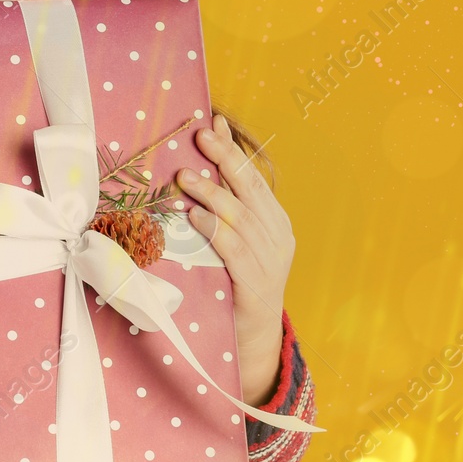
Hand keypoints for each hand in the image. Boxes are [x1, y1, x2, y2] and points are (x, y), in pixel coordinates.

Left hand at [175, 113, 291, 406]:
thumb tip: (199, 169)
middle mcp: (277, 236)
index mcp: (275, 221)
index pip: (253, 177)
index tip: (212, 124)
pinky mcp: (256, 284)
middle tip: (200, 136)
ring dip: (211, 194)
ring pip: (239, 217)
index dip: (233, 151)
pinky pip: (234, 250)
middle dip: (225, 160)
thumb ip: (225, 206)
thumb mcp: (236, 239)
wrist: (254, 337)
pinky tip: (194, 217)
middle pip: (250, 189)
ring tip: (185, 177)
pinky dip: (214, 231)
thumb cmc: (238, 281)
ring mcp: (270, 260)